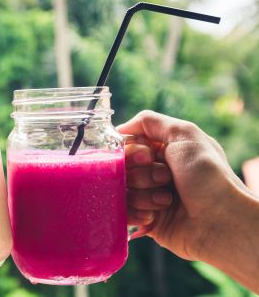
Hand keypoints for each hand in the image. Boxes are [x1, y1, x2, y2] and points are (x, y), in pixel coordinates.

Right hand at [119, 110, 258, 292]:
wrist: (222, 220)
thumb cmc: (209, 176)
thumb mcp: (185, 134)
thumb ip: (150, 121)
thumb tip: (120, 129)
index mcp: (162, 150)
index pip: (126, 146)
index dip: (132, 152)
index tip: (149, 157)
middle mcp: (152, 171)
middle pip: (121, 168)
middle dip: (141, 174)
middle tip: (165, 179)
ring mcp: (147, 195)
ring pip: (121, 191)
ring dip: (143, 195)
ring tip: (166, 200)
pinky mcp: (145, 219)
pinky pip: (123, 213)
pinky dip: (136, 213)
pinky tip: (154, 216)